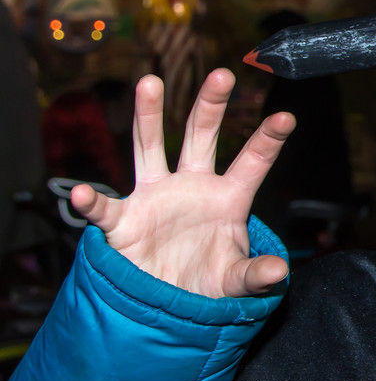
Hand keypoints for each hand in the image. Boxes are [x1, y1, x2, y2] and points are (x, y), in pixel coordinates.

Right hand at [71, 69, 296, 296]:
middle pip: (201, 137)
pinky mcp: (124, 221)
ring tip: (150, 82)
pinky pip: (105, 209)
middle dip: (211, 105)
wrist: (168, 306)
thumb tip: (278, 272)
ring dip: (149, 115)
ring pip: (150, 147)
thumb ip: (255, 275)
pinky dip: (91, 203)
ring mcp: (156, 197)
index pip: (252, 162)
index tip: (287, 117)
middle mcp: (192, 187)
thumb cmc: (206, 284)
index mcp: (228, 198)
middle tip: (223, 74)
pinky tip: (82, 194)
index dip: (268, 140)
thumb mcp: (236, 281)